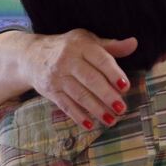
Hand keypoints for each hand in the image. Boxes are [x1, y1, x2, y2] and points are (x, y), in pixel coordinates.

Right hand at [19, 29, 136, 129]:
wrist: (31, 55)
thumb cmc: (69, 47)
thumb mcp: (88, 40)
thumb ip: (111, 46)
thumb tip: (134, 44)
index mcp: (81, 46)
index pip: (100, 60)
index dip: (113, 73)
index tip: (125, 86)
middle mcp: (67, 60)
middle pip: (90, 80)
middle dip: (107, 96)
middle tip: (122, 108)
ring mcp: (57, 77)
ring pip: (79, 95)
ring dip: (96, 110)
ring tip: (112, 120)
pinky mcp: (50, 91)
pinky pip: (65, 105)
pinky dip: (78, 116)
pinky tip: (91, 125)